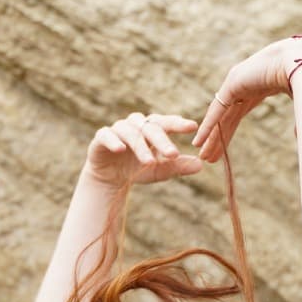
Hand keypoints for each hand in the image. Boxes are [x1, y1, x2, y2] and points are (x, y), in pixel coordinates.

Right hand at [83, 112, 202, 188]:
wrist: (110, 178)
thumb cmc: (137, 169)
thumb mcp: (159, 170)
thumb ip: (177, 166)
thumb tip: (201, 166)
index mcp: (151, 128)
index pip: (166, 122)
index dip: (178, 123)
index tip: (192, 127)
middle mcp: (135, 125)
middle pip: (150, 128)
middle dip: (162, 141)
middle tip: (173, 154)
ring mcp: (117, 129)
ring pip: (131, 133)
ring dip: (141, 146)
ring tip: (150, 162)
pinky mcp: (101, 138)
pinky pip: (107, 135)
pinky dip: (113, 141)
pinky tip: (120, 149)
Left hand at [193, 37, 301, 161]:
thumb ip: (299, 122)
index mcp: (261, 86)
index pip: (239, 114)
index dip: (229, 133)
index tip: (222, 151)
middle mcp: (246, 84)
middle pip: (227, 117)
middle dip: (218, 138)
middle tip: (208, 157)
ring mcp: (238, 82)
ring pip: (220, 116)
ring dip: (210, 136)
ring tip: (201, 154)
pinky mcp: (233, 83)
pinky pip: (218, 110)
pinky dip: (208, 126)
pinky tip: (198, 141)